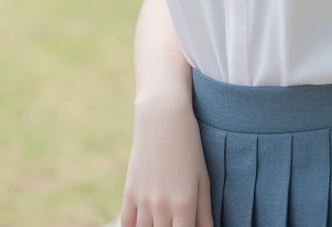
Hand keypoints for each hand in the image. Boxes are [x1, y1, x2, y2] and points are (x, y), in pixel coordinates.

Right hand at [119, 93, 213, 226]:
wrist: (163, 117)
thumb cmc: (189, 145)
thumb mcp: (202, 177)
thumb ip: (204, 211)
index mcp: (184, 204)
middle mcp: (162, 207)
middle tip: (177, 222)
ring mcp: (143, 201)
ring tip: (163, 220)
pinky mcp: (129, 193)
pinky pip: (126, 224)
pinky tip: (143, 226)